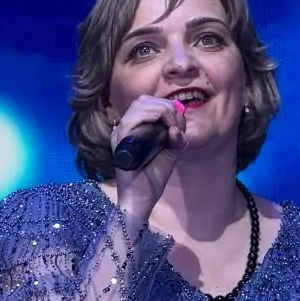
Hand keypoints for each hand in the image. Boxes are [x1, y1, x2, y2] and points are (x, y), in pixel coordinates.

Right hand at [111, 96, 188, 215]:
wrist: (141, 199)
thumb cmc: (152, 179)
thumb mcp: (170, 154)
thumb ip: (176, 138)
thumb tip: (178, 127)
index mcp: (136, 128)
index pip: (148, 104)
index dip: (166, 106)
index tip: (179, 121)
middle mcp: (126, 128)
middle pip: (143, 101)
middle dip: (165, 106)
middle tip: (177, 121)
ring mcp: (120, 133)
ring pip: (139, 106)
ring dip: (160, 110)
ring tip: (172, 124)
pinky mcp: (119, 141)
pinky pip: (131, 121)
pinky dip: (151, 117)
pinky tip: (165, 126)